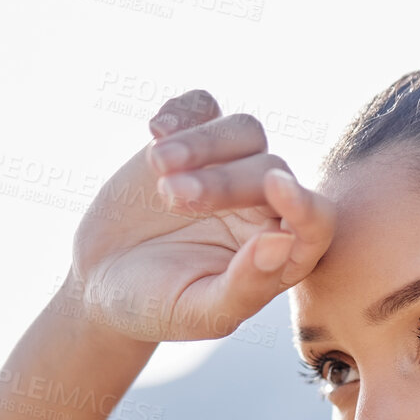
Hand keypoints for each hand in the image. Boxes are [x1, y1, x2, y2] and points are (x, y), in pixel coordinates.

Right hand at [64, 89, 334, 341]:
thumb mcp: (199, 313)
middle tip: (173, 197)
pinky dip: (184, 110)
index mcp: (282, 253)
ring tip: (157, 164)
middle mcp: (265, 206)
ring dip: (203, 142)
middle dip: (224, 180)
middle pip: (270, 169)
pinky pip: (204, 107)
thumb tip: (282, 243)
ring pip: (243, 130)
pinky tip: (154, 129)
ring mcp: (230, 168)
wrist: (102, 281)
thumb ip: (245, 287)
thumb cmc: (158, 307)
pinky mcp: (193, 142)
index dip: (304, 203)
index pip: (317, 221)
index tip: (277, 188)